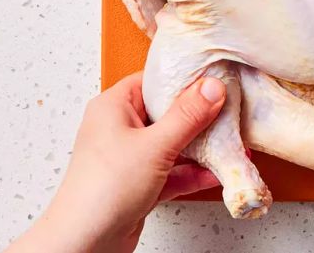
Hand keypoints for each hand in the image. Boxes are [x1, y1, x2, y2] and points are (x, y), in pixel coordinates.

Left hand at [6, 72, 225, 252]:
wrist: (84, 243)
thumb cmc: (104, 188)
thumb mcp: (155, 145)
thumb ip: (187, 116)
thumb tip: (211, 87)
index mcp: (113, 106)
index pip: (152, 81)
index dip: (182, 78)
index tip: (212, 77)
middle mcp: (119, 128)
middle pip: (165, 112)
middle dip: (197, 115)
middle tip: (227, 109)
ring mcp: (129, 157)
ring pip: (171, 143)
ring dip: (199, 147)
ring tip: (229, 142)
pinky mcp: (138, 183)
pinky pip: (170, 171)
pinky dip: (191, 172)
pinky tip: (215, 173)